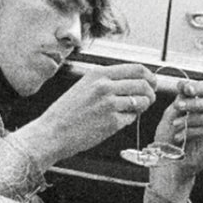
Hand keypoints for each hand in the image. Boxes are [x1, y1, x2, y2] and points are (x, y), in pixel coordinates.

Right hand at [17, 63, 154, 167]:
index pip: (137, 69)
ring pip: (142, 101)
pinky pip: (132, 117)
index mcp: (97, 74)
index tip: (151, 83)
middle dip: (150, 93)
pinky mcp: (112, 122)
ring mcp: (109, 104)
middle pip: (143, 84)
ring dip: (143, 106)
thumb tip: (133, 81)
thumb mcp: (82, 87)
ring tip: (133, 111)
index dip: (149, 77)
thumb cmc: (65, 113)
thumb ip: (105, 81)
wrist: (51, 133)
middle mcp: (104, 86)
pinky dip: (129, 119)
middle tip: (148, 99)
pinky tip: (116, 121)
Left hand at [150, 81, 202, 197]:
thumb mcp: (172, 115)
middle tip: (176, 107)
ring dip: (192, 119)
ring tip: (175, 125)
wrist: (170, 161)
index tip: (184, 88)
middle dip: (192, 103)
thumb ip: (180, 100)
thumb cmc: (169, 138)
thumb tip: (183, 83)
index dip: (198, 87)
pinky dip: (193, 131)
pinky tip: (180, 136)